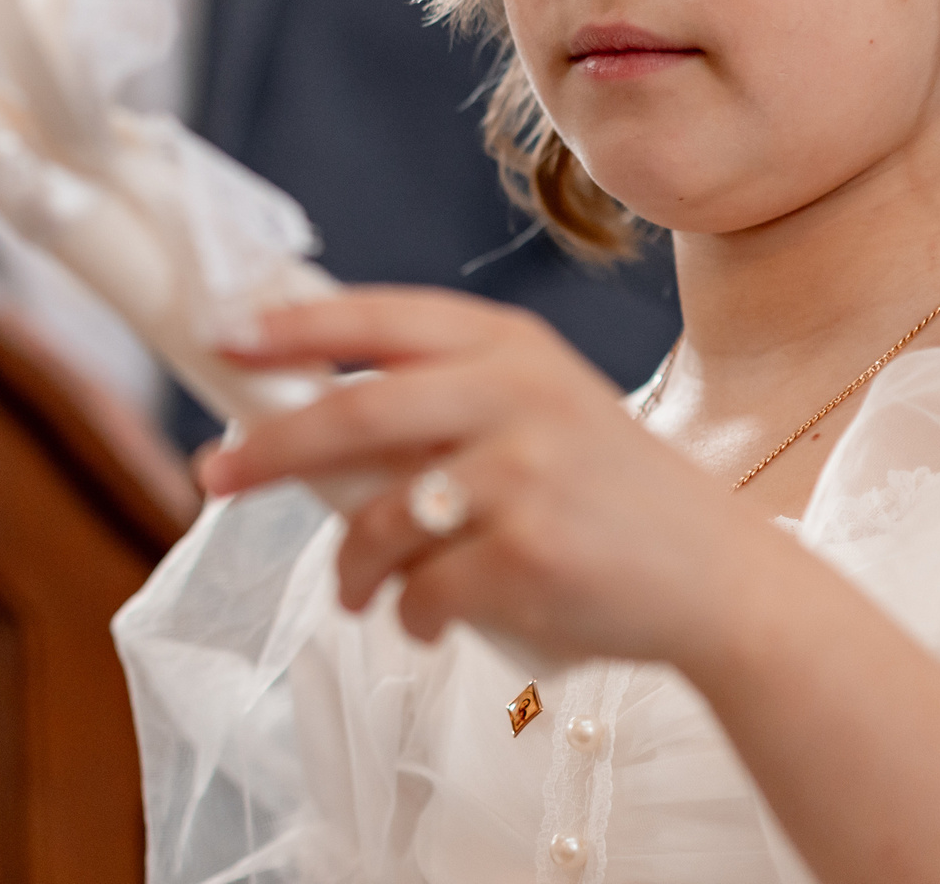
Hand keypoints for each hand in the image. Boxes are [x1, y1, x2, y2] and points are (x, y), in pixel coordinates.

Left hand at [197, 289, 783, 669]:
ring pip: (380, 519)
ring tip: (356, 590)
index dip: (290, 326)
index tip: (222, 337)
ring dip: (349, 566)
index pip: (377, 318)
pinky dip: (409, 615)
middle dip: (271, 448)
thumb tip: (292, 406)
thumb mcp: (537, 407)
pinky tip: (424, 621)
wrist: (723, 582)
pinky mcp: (532, 553)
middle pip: (353, 412)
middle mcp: (517, 394)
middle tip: (216, 476)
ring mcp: (526, 473)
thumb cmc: (602, 495)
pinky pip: (423, 590)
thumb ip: (439, 395)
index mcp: (510, 345)